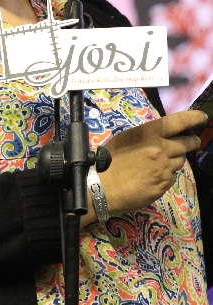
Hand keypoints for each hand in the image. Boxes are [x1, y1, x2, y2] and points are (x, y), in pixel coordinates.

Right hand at [81, 110, 206, 225]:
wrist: (103, 186)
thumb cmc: (109, 159)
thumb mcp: (126, 138)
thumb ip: (147, 135)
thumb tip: (161, 135)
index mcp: (150, 134)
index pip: (179, 122)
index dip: (194, 118)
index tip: (201, 117)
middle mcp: (161, 149)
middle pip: (187, 142)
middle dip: (192, 141)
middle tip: (193, 141)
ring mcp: (164, 168)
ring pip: (181, 160)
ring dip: (177, 158)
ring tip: (164, 160)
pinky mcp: (164, 185)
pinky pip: (172, 176)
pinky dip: (168, 173)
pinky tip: (155, 174)